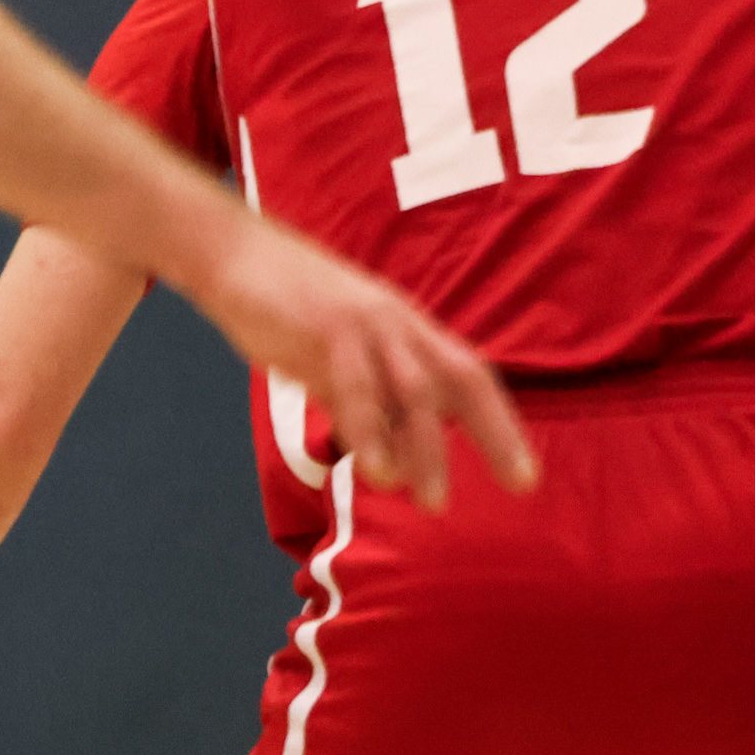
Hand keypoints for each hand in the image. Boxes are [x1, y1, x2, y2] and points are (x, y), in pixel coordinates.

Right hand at [169, 210, 535, 510]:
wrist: (231, 252)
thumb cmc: (281, 304)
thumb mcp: (332, 350)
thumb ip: (359, 393)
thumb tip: (380, 446)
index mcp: (405, 326)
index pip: (467, 376)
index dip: (501, 423)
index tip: (524, 474)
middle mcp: (396, 323)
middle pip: (461, 380)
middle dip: (496, 433)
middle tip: (522, 483)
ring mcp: (363, 326)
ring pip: (414, 392)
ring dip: (428, 449)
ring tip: (435, 501)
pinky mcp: (324, 331)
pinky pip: (356, 389)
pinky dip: (370, 432)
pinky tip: (378, 471)